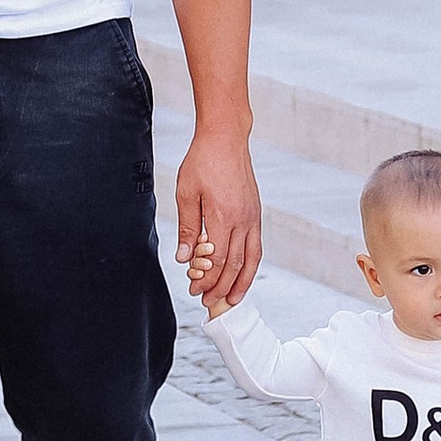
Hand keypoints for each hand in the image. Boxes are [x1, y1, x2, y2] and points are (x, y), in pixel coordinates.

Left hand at [176, 125, 260, 312]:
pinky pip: (256, 247)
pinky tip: (243, 275)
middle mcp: (243, 220)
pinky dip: (250, 266)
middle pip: (234, 265)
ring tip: (230, 300)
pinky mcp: (256, 213)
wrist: (226, 139)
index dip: (206, 279)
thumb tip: (184, 258)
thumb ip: (187, 227)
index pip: (217, 260)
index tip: (194, 288)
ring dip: (240, 283)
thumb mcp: (186, 193)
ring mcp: (253, 217)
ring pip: (251, 260)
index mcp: (223, 216)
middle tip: (208, 301)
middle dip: (221, 287)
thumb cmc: (203, 162)